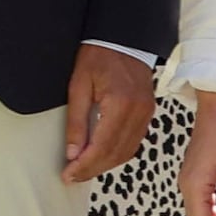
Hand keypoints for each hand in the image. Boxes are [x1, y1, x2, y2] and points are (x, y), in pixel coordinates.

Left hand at [59, 46, 151, 183]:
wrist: (124, 39)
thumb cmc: (99, 56)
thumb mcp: (78, 87)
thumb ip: (76, 121)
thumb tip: (72, 152)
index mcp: (120, 104)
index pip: (102, 146)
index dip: (84, 165)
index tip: (68, 174)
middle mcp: (138, 112)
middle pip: (116, 153)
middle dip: (93, 169)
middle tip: (72, 177)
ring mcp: (146, 113)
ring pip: (127, 151)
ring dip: (105, 164)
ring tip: (84, 170)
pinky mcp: (148, 112)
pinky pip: (135, 141)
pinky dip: (118, 153)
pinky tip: (102, 156)